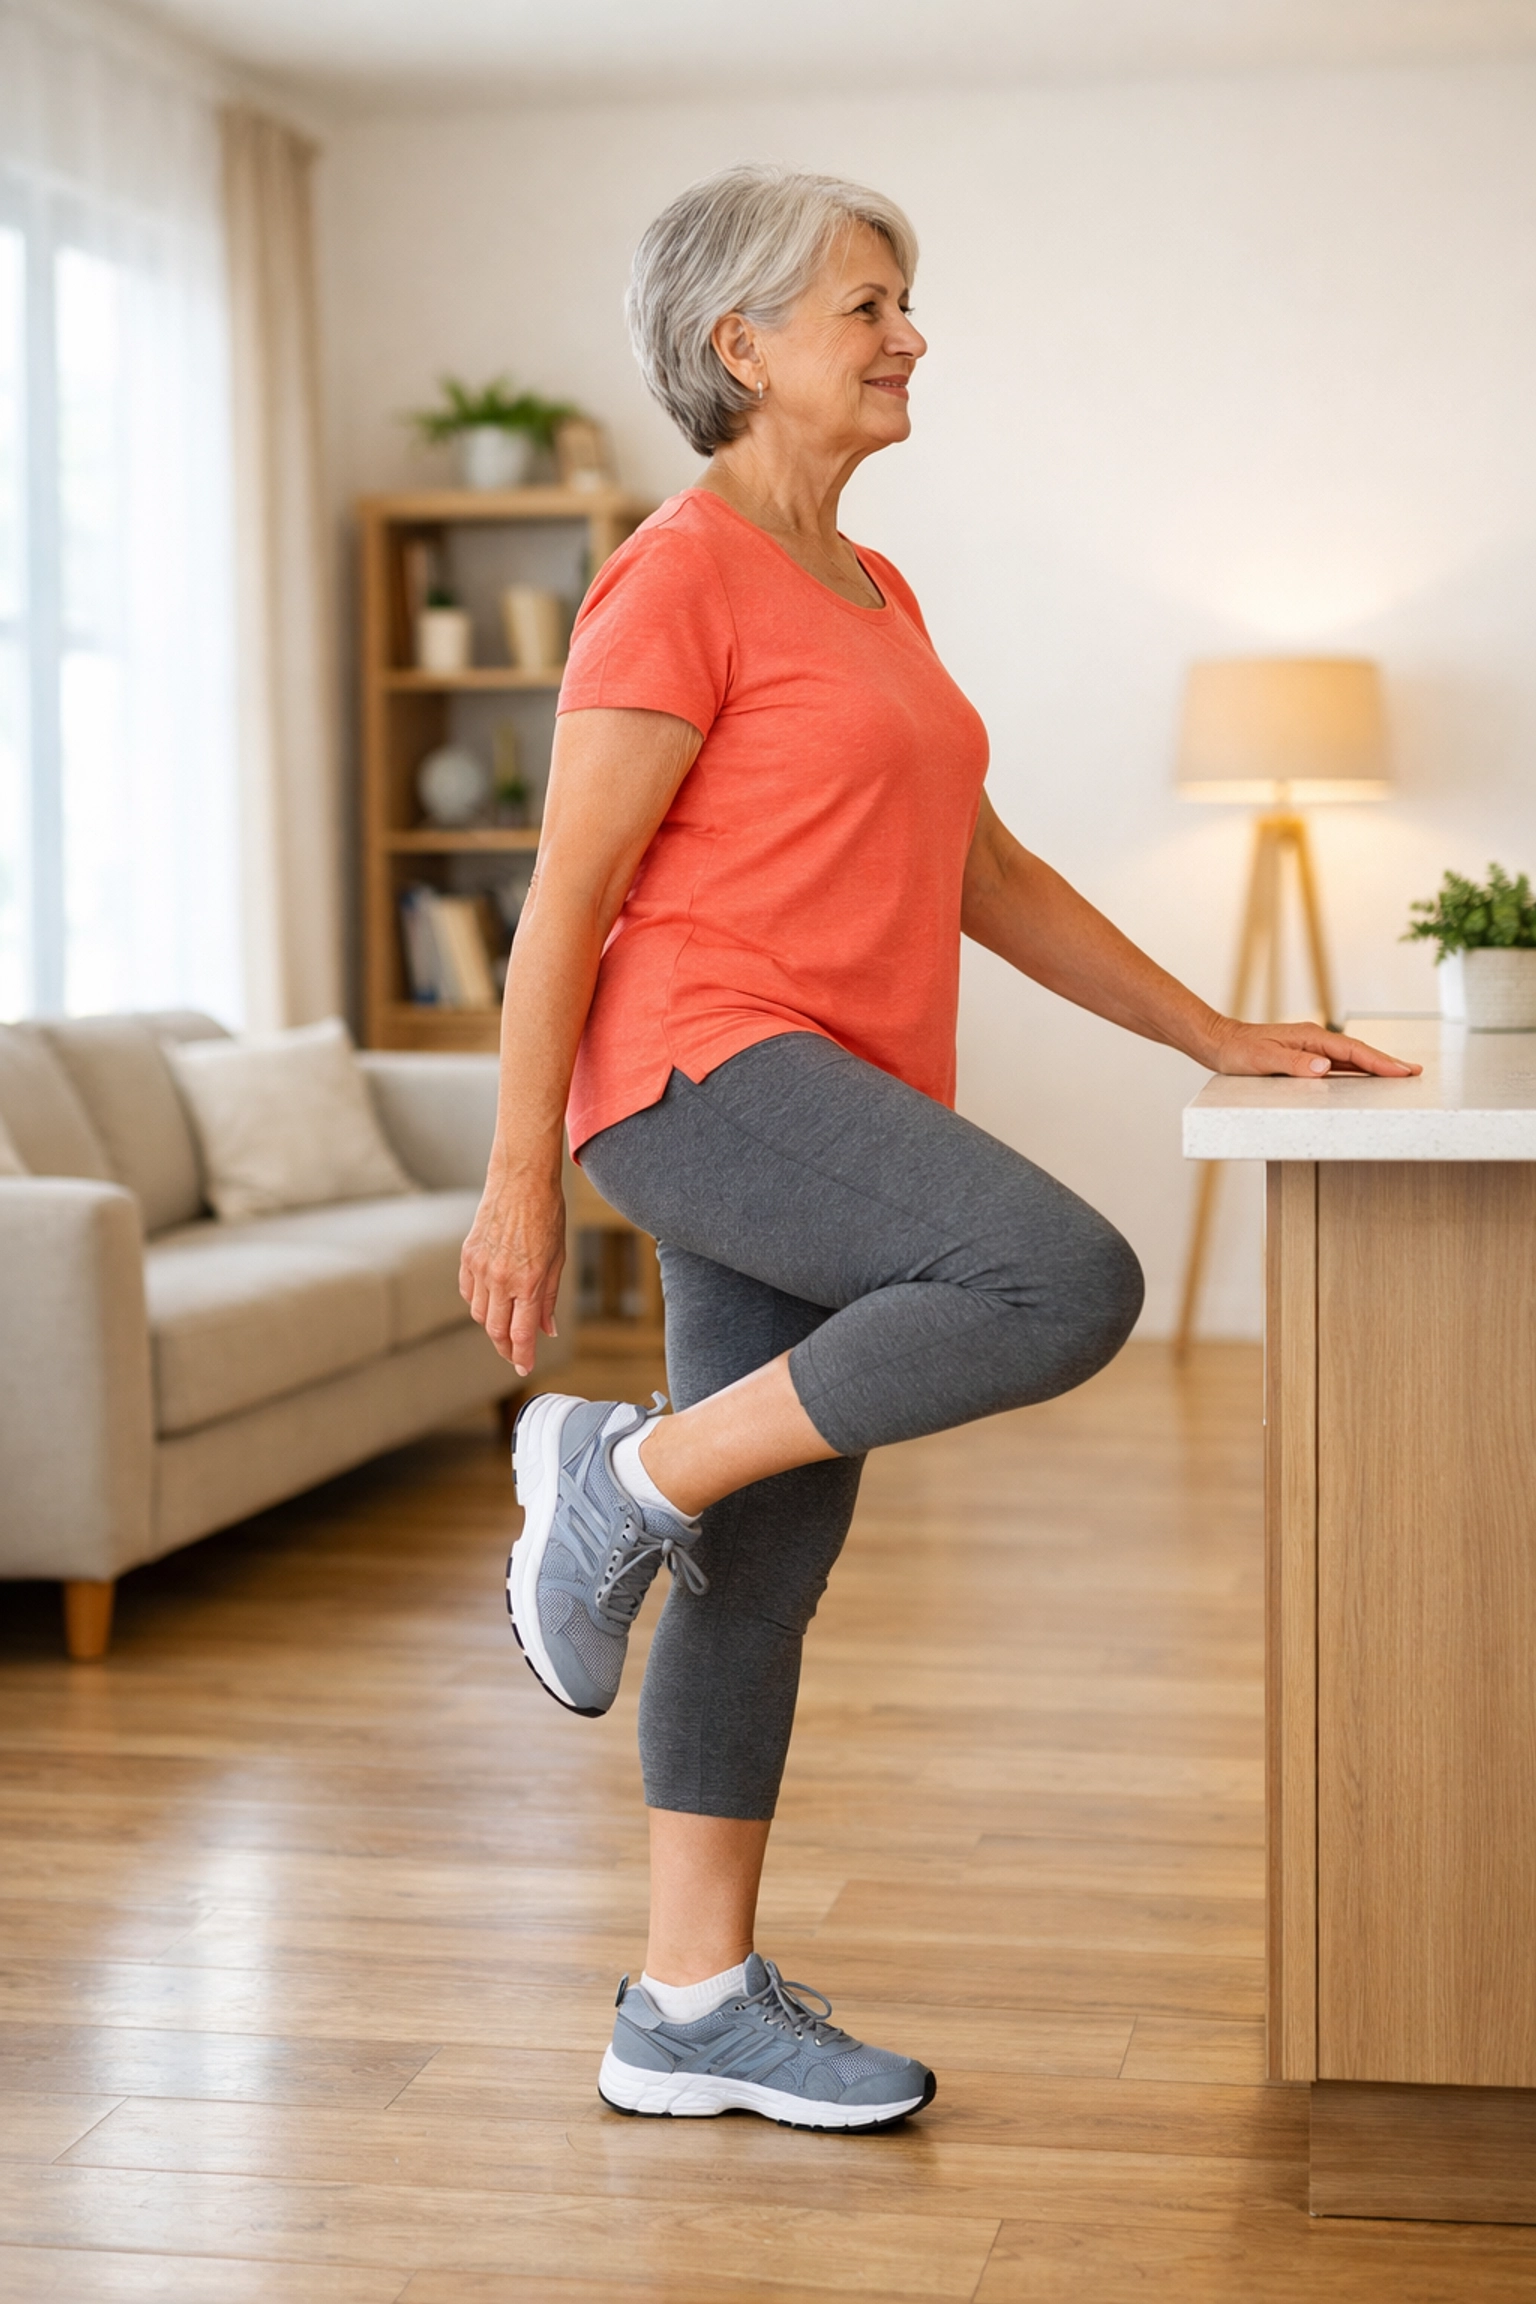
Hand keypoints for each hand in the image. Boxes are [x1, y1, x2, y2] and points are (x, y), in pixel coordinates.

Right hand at [459, 1165, 565, 1374]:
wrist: (521, 1181)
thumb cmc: (547, 1216)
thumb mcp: (558, 1259)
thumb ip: (548, 1298)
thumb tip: (547, 1329)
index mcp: (529, 1281)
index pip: (521, 1334)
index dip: (522, 1357)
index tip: (524, 1368)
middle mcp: (501, 1279)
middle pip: (496, 1330)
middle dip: (506, 1348)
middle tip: (514, 1355)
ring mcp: (480, 1267)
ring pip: (480, 1314)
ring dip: (493, 1325)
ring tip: (506, 1325)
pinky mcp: (467, 1256)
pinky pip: (468, 1293)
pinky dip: (479, 1303)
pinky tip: (491, 1301)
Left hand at [1205, 1018, 1421, 1078]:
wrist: (1221, 1044)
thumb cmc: (1239, 1051)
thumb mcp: (1264, 1059)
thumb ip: (1295, 1064)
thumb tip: (1325, 1067)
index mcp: (1310, 1037)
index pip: (1353, 1051)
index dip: (1379, 1062)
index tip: (1401, 1071)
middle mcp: (1315, 1040)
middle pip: (1359, 1052)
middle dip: (1387, 1062)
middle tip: (1414, 1072)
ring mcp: (1311, 1047)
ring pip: (1351, 1058)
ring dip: (1375, 1066)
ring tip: (1399, 1074)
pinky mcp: (1305, 1056)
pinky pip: (1338, 1064)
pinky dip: (1356, 1069)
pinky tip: (1366, 1077)